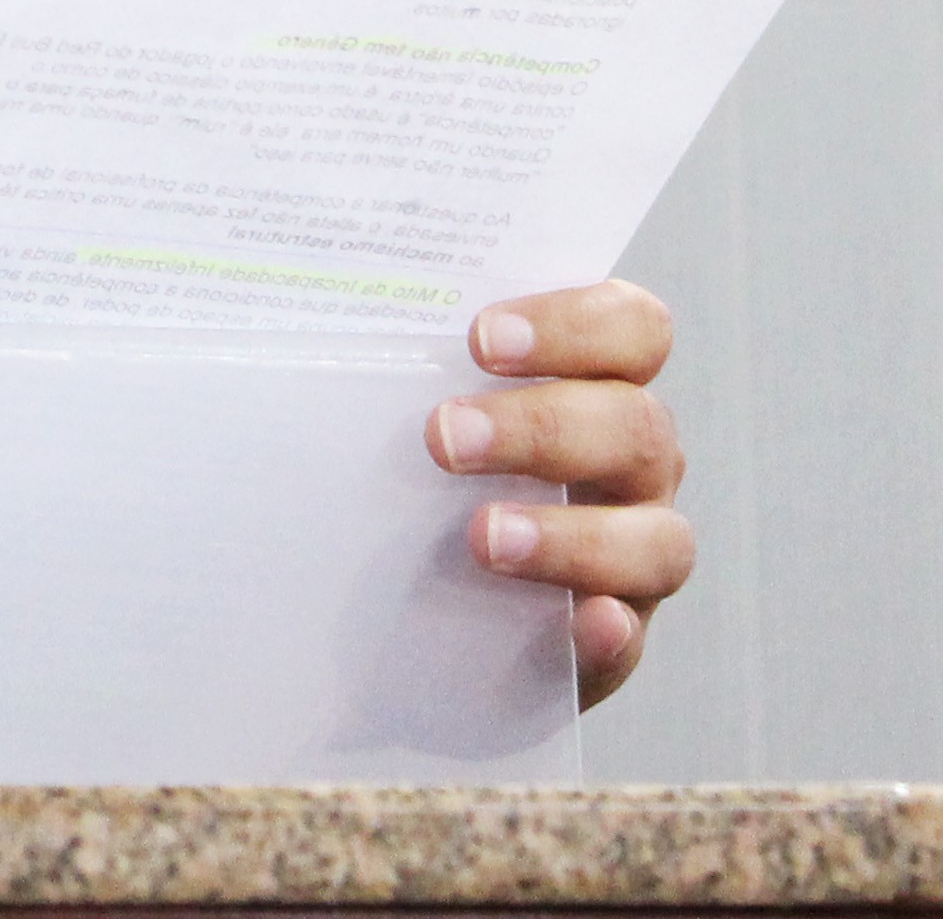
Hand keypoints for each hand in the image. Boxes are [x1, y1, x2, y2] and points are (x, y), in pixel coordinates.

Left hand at [427, 279, 692, 706]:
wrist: (393, 606)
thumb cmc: (409, 469)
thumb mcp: (405, 406)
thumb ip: (393, 361)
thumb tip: (285, 302)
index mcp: (596, 386)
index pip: (633, 329)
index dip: (575, 325)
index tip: (480, 339)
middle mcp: (633, 464)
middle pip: (637, 427)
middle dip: (541, 428)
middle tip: (444, 437)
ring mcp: (636, 554)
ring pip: (658, 539)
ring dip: (572, 536)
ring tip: (483, 537)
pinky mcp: (611, 640)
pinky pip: (631, 638)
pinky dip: (611, 632)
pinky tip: (582, 623)